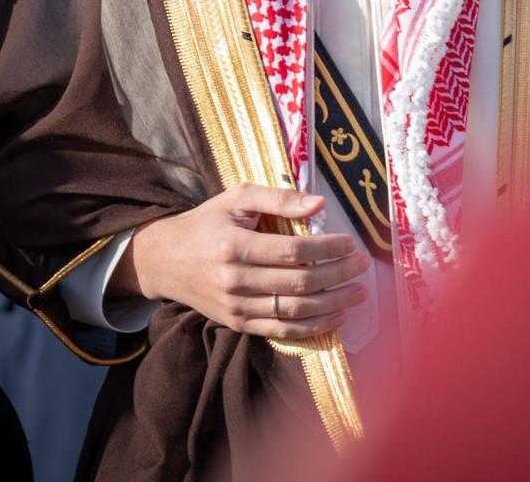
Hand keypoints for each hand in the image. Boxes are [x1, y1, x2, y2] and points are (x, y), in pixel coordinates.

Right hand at [110, 184, 369, 338]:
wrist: (166, 260)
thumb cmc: (208, 221)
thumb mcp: (238, 197)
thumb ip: (278, 198)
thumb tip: (318, 205)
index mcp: (235, 246)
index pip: (292, 252)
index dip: (326, 249)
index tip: (351, 242)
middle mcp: (235, 281)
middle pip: (298, 284)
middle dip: (337, 276)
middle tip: (363, 265)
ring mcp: (235, 308)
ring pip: (293, 312)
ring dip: (332, 305)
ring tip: (358, 293)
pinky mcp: (237, 324)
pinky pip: (280, 333)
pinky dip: (312, 329)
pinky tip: (335, 318)